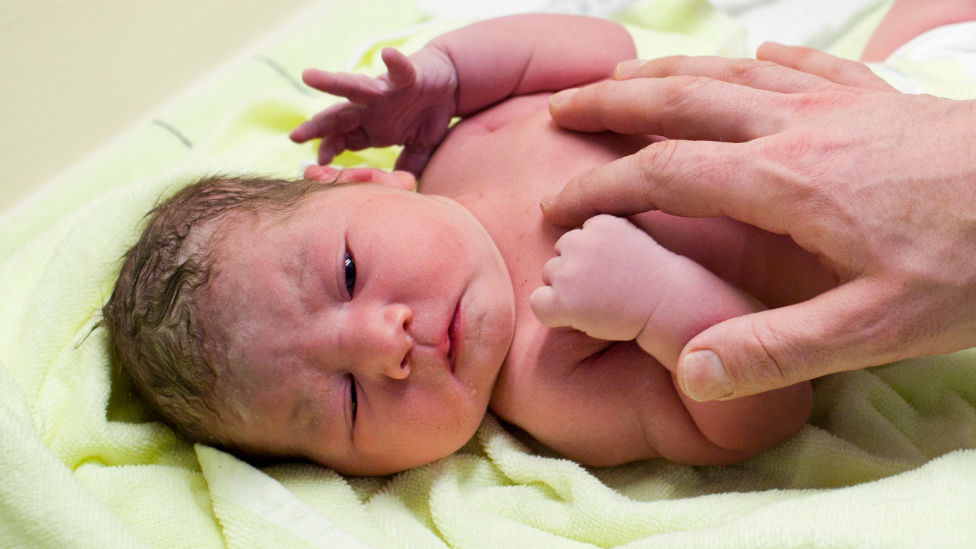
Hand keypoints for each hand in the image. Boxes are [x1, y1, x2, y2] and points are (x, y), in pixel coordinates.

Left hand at [289, 47, 457, 174]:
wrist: (450, 81)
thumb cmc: (430, 113)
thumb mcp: (420, 147)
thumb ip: (408, 165)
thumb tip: (402, 191)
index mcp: (372, 127)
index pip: (343, 140)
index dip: (329, 150)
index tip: (318, 165)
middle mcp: (371, 109)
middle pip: (338, 118)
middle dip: (317, 127)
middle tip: (294, 137)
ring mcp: (386, 91)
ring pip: (354, 86)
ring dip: (331, 82)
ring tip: (308, 76)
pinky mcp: (407, 76)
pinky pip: (399, 70)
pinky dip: (394, 62)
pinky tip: (387, 55)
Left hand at [531, 215, 663, 342]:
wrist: (670, 311)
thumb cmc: (654, 282)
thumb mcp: (630, 240)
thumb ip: (599, 235)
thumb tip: (551, 211)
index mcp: (599, 222)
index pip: (575, 239)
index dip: (591, 262)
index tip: (615, 274)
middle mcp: (581, 240)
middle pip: (559, 256)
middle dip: (575, 275)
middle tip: (606, 292)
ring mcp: (570, 270)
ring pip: (549, 278)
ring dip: (566, 293)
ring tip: (599, 304)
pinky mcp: (563, 299)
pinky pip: (538, 304)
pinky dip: (552, 313)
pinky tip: (580, 317)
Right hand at [543, 43, 975, 400]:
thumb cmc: (974, 261)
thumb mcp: (876, 329)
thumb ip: (778, 350)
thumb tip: (692, 371)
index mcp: (784, 183)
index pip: (664, 175)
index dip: (602, 188)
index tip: (560, 207)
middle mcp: (796, 128)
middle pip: (682, 101)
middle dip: (613, 104)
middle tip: (562, 108)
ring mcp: (838, 103)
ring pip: (730, 73)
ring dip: (668, 72)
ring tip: (624, 75)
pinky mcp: (876, 98)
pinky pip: (804, 66)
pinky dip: (762, 60)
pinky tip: (753, 58)